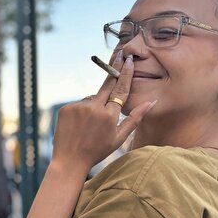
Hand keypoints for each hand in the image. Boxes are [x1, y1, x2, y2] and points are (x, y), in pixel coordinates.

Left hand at [49, 52, 155, 172]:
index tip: (129, 60)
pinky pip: (79, 103)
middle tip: (120, 56)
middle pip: (107, 85)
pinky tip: (79, 124)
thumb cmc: (97, 151)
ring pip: (92, 98)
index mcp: (109, 116)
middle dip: (114, 71)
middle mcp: (94, 108)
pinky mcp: (66, 108)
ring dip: (94, 104)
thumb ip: (135, 118)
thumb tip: (152, 102)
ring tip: (89, 124)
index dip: (125, 74)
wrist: (69, 160)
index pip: (121, 90)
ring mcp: (78, 107)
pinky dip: (81, 110)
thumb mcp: (119, 138)